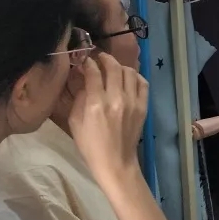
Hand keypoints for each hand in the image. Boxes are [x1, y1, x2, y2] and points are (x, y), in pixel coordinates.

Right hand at [69, 54, 148, 181]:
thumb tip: (84, 79)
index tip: (85, 61)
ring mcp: (133, 102)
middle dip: (105, 59)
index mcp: (96, 104)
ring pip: (130, 72)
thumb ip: (79, 97)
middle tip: (99, 59)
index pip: (94, 73)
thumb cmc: (91, 144)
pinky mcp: (143, 106)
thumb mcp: (75, 122)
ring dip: (120, 66)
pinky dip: (135, 76)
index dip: (89, 63)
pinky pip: (143, 83)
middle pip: (114, 67)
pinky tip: (128, 78)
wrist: (115, 161)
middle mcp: (116, 99)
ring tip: (113, 68)